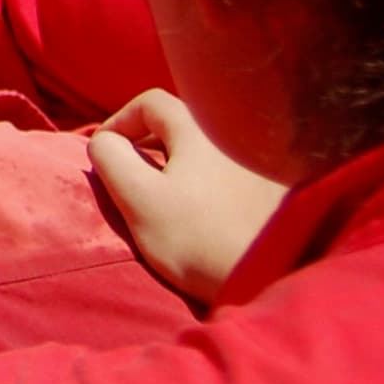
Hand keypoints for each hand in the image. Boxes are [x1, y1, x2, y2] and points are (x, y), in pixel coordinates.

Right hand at [89, 90, 284, 305]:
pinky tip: (205, 210)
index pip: (149, 103)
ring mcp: (262, 162)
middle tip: (133, 174)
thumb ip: (110, 158)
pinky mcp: (278, 190)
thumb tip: (104, 141)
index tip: (106, 154)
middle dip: (149, 143)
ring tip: (166, 194)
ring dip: (179, 162)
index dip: (119, 122)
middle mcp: (236, 134)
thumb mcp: (138, 198)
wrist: (272, 281)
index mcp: (200, 128)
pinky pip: (232, 170)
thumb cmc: (198, 239)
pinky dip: (208, 179)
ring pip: (207, 148)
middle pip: (180, 124)